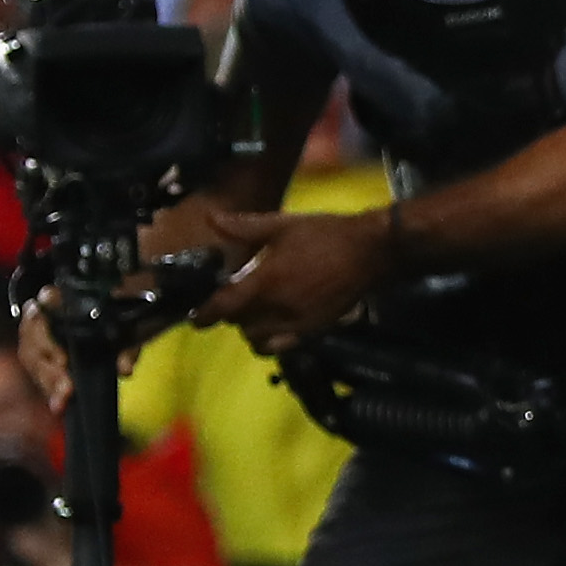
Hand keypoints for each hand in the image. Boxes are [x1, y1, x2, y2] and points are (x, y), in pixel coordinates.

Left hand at [196, 207, 398, 350]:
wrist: (371, 253)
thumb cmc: (326, 234)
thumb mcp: (283, 224)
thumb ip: (244, 226)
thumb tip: (211, 219)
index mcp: (266, 280)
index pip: (224, 307)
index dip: (204, 315)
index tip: (195, 317)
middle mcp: (278, 308)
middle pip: (239, 325)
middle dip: (230, 317)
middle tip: (230, 304)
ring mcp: (298, 323)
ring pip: (259, 341)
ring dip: (250, 331)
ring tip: (253, 317)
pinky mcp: (315, 331)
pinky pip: (283, 346)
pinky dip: (272, 342)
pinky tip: (275, 327)